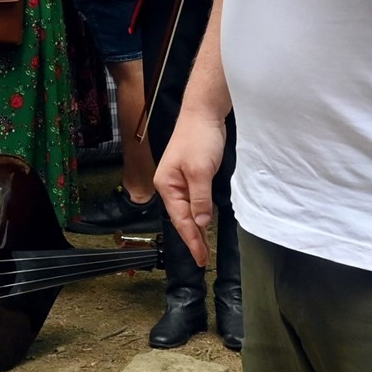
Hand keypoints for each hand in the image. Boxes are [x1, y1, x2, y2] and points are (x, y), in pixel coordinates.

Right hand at [155, 114, 227, 265]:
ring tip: (204, 247)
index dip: (191, 240)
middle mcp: (171, 185)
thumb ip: (200, 199)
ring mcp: (181, 180)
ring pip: (188, 210)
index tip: (200, 257)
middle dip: (192, 238)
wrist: (204, 113)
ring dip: (196, 228)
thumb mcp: (200, 171)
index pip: (180, 220)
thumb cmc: (198, 138)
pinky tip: (204, 223)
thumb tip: (201, 223)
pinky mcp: (192, 175)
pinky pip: (195, 201)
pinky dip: (200, 214)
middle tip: (203, 258)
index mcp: (166, 185)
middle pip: (181, 218)